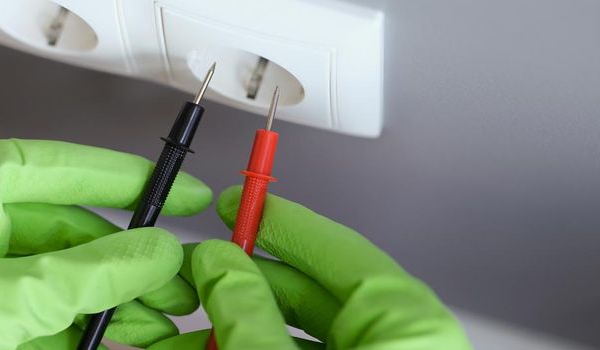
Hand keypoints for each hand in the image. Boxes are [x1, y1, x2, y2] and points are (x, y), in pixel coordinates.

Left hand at [0, 139, 210, 348]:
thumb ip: (79, 277)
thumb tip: (149, 253)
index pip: (47, 166)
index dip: (118, 178)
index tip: (172, 191)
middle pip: (59, 229)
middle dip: (121, 259)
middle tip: (174, 277)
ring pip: (50, 279)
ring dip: (105, 301)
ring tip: (156, 321)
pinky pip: (31, 316)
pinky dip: (74, 328)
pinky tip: (114, 338)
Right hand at [149, 186, 471, 349]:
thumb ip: (246, 316)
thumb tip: (219, 266)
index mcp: (407, 330)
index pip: (339, 249)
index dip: (281, 218)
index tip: (240, 201)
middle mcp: (399, 347)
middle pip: (314, 293)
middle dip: (246, 280)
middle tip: (202, 269)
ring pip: (299, 335)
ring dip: (239, 325)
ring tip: (191, 324)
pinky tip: (212, 347)